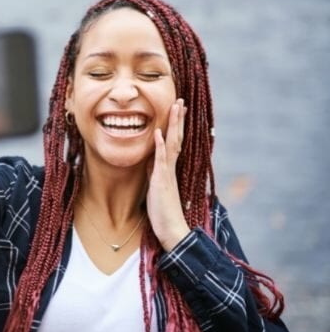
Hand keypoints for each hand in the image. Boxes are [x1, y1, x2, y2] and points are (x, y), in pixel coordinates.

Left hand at [146, 98, 189, 251]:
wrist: (171, 229)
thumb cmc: (163, 212)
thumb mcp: (156, 187)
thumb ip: (155, 173)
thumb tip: (151, 161)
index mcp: (169, 168)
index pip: (173, 142)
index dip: (175, 126)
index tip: (177, 110)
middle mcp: (171, 167)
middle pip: (176, 138)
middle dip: (177, 119)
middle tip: (180, 101)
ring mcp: (167, 172)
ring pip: (172, 143)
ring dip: (173, 125)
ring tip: (175, 107)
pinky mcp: (162, 180)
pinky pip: (161, 159)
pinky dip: (160, 144)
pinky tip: (158, 132)